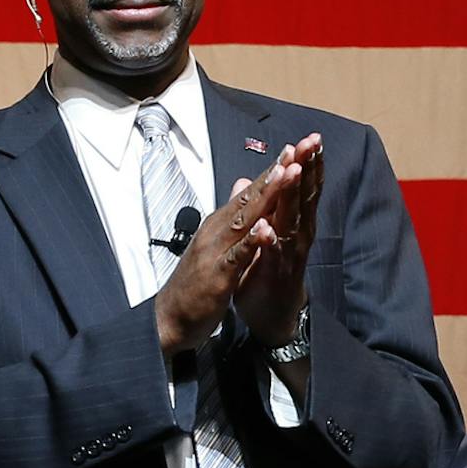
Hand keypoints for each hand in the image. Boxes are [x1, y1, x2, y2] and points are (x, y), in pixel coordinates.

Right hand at [152, 153, 301, 355]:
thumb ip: (231, 214)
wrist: (170, 317)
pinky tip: (265, 228)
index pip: (249, 193)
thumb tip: (243, 185)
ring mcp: (215, 251)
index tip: (295, 150)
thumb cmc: (196, 282)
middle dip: (274, 174)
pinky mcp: (217, 276)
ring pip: (244, 219)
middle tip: (296, 150)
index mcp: (219, 224)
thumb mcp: (216, 244)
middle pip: (248, 198)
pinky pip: (236, 255)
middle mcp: (216, 231)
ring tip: (286, 174)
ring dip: (266, 196)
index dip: (272, 171)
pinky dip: (250, 241)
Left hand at [236, 133, 322, 346]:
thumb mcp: (265, 234)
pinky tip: (272, 227)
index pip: (301, 187)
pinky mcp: (277, 275)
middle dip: (308, 168)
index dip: (305, 162)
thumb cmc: (269, 272)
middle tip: (314, 141)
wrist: (272, 315)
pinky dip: (273, 241)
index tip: (310, 137)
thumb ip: (265, 206)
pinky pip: (275, 255)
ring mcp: (290, 255)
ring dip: (295, 195)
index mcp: (292, 222)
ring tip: (297, 169)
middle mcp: (297, 234)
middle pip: (305, 196)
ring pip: (294, 220)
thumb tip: (258, 179)